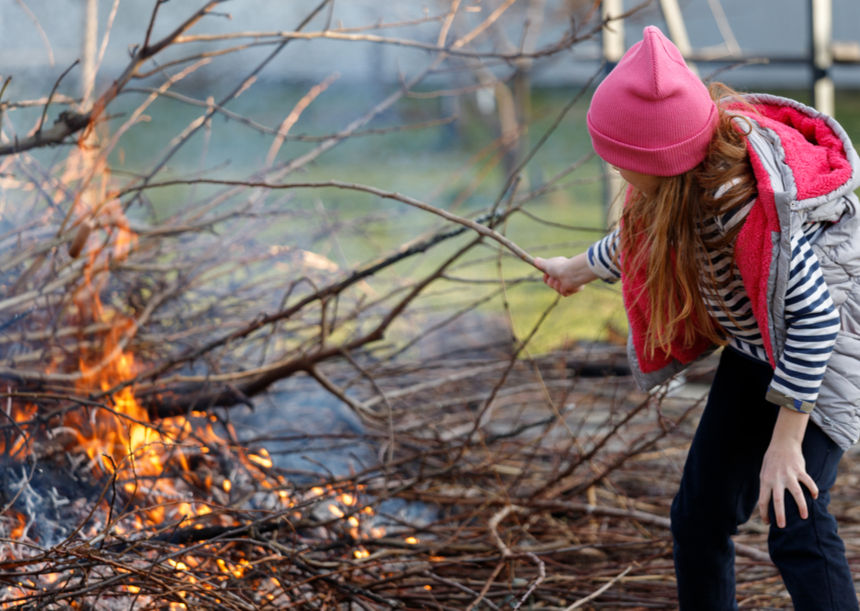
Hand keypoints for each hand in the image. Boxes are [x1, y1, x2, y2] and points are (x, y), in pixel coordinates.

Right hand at [534, 253, 596, 296]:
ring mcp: (568, 283)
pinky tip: (566, 285)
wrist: (570, 273)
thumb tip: (535, 260)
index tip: (546, 275)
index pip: (549, 277)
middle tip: (554, 278)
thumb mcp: (547, 264)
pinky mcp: (573, 289)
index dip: (546, 277)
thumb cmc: (559, 267)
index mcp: (558, 269)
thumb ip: (540, 262)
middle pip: (551, 284)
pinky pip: (564, 293)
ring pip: (557, 289)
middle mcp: (563, 275)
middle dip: (551, 282)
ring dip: (557, 285)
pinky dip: (563, 290)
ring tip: (561, 281)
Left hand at [757, 408, 817, 527]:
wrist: (782, 443)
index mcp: (765, 480)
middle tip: (782, 527)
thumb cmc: (772, 461)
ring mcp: (789, 475)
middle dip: (780, 514)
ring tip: (804, 517)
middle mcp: (776, 479)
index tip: (768, 523)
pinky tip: (815, 496)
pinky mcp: (800, 470)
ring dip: (800, 506)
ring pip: (796, 493)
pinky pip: (808, 482)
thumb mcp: (764, 472)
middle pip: (778, 500)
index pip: (763, 500)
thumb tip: (768, 503)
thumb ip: (767, 486)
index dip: (764, 513)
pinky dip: (813, 490)